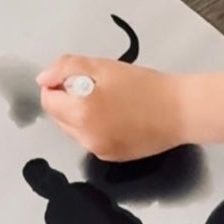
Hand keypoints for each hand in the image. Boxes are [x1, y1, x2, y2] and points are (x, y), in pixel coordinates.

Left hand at [36, 56, 186, 161]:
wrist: (180, 110)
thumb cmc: (146, 86)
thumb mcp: (103, 66)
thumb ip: (66, 68)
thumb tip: (43, 80)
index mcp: (81, 112)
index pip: (48, 100)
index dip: (58, 86)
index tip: (77, 79)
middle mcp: (86, 137)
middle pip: (58, 117)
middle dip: (69, 101)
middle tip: (98, 88)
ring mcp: (98, 150)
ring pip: (73, 130)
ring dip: (81, 115)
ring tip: (110, 103)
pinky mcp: (111, 157)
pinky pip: (90, 140)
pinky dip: (96, 128)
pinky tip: (118, 117)